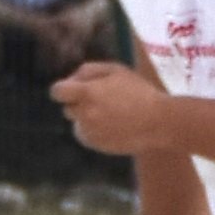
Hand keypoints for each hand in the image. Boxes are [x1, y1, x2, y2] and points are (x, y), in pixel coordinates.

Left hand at [50, 57, 167, 152]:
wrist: (157, 121)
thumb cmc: (138, 91)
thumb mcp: (115, 70)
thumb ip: (88, 71)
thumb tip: (71, 80)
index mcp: (87, 93)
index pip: (57, 92)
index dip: (63, 89)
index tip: (73, 89)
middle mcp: (84, 114)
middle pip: (67, 108)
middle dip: (79, 103)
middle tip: (101, 99)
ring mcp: (90, 132)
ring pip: (77, 123)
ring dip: (86, 118)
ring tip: (110, 113)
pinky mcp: (97, 145)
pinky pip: (87, 136)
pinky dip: (94, 131)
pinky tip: (112, 125)